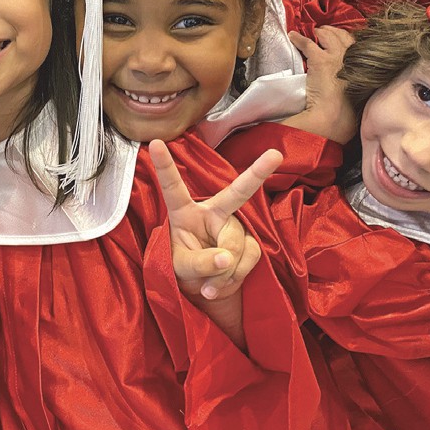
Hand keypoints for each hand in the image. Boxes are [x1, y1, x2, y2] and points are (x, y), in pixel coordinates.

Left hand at [150, 140, 280, 302]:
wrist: (203, 286)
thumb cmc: (183, 266)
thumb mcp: (180, 267)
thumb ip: (199, 262)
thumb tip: (226, 257)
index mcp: (185, 211)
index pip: (173, 187)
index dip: (165, 165)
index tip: (154, 142)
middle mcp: (213, 212)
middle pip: (237, 193)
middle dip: (257, 172)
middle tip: (275, 155)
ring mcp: (234, 226)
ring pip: (236, 245)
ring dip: (224, 271)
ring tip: (209, 285)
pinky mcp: (250, 242)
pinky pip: (249, 258)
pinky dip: (234, 276)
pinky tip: (221, 285)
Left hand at [285, 27, 357, 143]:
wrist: (335, 115)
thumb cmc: (347, 112)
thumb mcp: (359, 95)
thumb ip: (356, 86)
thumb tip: (349, 87)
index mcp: (364, 68)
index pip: (357, 47)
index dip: (347, 42)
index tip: (341, 40)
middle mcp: (353, 58)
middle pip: (344, 37)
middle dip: (335, 32)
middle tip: (325, 31)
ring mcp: (337, 57)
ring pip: (328, 37)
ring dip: (320, 32)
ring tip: (313, 32)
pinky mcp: (320, 59)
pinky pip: (307, 43)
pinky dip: (299, 38)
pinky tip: (293, 36)